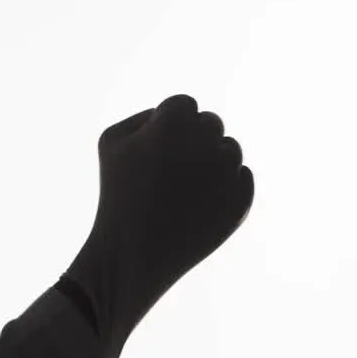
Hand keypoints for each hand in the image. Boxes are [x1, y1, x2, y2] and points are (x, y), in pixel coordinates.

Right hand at [66, 95, 253, 357]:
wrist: (135, 252)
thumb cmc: (119, 193)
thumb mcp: (113, 141)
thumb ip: (147, 114)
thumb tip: (177, 114)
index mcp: (175, 123)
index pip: (185, 105)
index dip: (170, 126)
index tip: (156, 150)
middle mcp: (207, 143)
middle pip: (212, 124)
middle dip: (194, 141)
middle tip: (172, 170)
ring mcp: (228, 173)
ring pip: (231, 149)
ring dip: (212, 161)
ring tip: (184, 188)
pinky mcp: (242, 200)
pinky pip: (242, 179)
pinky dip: (225, 188)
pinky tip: (199, 203)